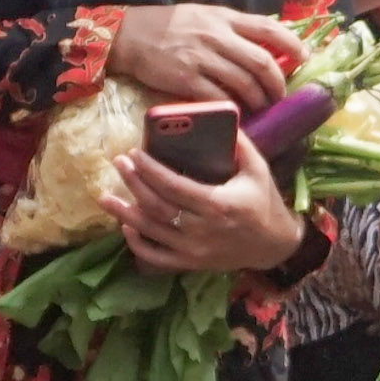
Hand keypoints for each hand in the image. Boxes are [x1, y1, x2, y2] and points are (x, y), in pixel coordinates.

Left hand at [101, 130, 304, 275]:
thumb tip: (220, 117)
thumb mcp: (258, 170)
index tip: (135, 153)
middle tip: (119, 163)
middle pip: (157, 206)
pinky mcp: (191, 263)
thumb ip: (240, 144)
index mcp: (218, 204)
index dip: (150, 170)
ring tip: (104, 197)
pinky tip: (126, 227)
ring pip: (151, 231)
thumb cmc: (264, 202)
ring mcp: (194, 250)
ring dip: (125, 214)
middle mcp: (202, 229)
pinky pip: (157, 258)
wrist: (275, 246)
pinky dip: (137, 245)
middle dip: (134, 183)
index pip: (174, 186)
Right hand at [108, 2, 302, 111]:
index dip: (291, 43)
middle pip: (261, 61)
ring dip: (259, 100)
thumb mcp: (204, 15)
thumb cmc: (169, 26)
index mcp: (224, 18)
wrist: (129, 35)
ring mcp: (202, 58)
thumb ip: (232, 27)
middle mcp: (217, 36)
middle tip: (280, 96)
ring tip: (262, 108)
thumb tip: (264, 42)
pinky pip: (218, 98)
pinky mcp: (186, 79)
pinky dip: (233, 109)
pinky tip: (238, 115)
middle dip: (277, 83)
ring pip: (244, 83)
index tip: (304, 57)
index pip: (267, 27)